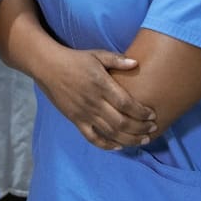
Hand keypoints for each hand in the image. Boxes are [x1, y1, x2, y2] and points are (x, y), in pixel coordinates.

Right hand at [34, 47, 156, 149]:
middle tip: (153, 129)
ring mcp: (84, 113)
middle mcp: (94, 102)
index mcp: (101, 85)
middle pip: (121, 122)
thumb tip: (136, 63)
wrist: (48, 67)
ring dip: (129, 139)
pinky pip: (92, 138)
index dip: (141, 112)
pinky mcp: (75, 120)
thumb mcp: (96, 54)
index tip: (153, 115)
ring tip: (143, 140)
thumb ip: (116, 59)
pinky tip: (118, 146)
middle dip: (140, 128)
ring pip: (110, 133)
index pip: (126, 104)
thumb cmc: (75, 59)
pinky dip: (106, 145)